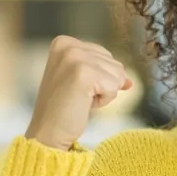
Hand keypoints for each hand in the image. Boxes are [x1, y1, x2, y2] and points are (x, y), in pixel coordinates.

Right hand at [25, 36, 132, 150]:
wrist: (48, 132)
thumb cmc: (63, 110)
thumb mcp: (83, 82)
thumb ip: (104, 72)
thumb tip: (129, 81)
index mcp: (64, 42)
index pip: (106, 56)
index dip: (98, 77)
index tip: (75, 87)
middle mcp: (68, 45)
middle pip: (114, 63)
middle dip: (103, 84)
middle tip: (77, 96)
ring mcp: (75, 57)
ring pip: (117, 75)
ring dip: (103, 93)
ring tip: (79, 99)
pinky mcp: (84, 73)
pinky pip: (114, 87)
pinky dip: (104, 100)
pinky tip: (83, 104)